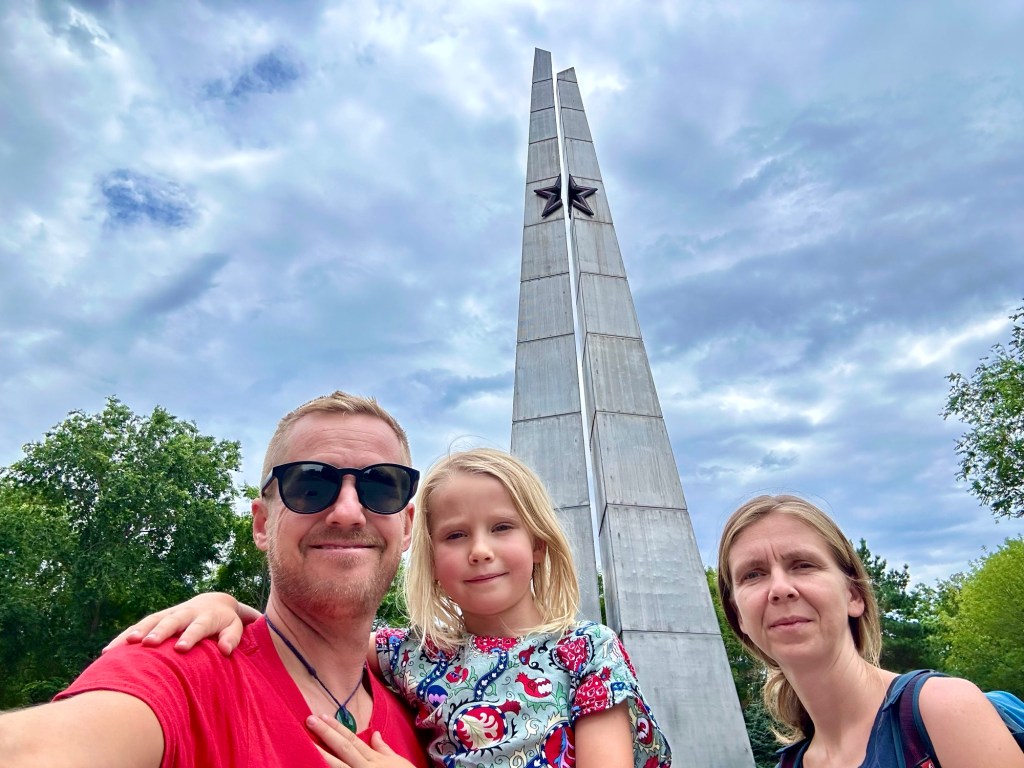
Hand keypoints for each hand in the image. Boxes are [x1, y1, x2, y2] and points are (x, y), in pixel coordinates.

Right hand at [102, 592, 259, 655]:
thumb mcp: (234, 627)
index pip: (198, 626)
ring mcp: (169, 614)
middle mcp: (185, 613)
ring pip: (152, 621)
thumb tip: (225, 649)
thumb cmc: (225, 621)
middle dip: (160, 631)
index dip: (190, 636)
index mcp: (206, 617)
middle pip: (172, 621)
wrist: (214, 602)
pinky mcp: (157, 618)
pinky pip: (139, 626)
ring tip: (124, 645)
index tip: (181, 648)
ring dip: (138, 632)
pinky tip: (109, 652)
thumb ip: (232, 637)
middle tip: (148, 643)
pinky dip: (125, 637)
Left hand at [307, 714, 416, 767]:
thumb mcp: (397, 762)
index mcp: (373, 758)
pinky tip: (316, 766)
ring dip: (322, 755)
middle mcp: (364, 767)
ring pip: (338, 766)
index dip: (337, 728)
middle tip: (310, 720)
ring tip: (307, 744)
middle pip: (342, 748)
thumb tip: (374, 733)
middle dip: (326, 734)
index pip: (352, 740)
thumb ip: (383, 749)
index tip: (323, 716)